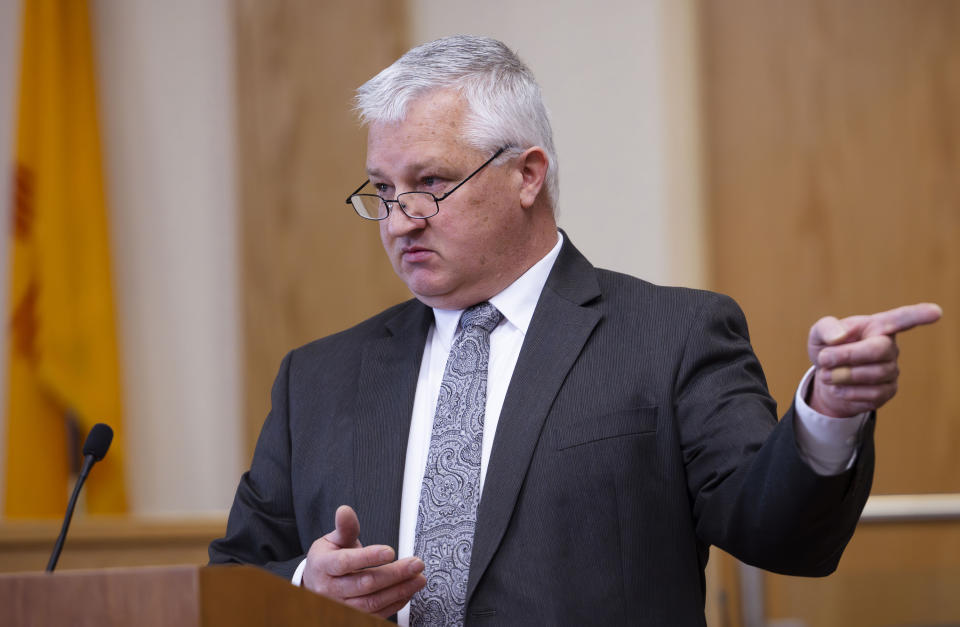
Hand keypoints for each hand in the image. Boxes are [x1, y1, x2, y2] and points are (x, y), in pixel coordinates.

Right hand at [302, 505, 425, 616]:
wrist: (315, 585)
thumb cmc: (327, 560)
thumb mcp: (332, 540)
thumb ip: (344, 527)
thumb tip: (345, 511)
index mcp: (324, 566)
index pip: (346, 562)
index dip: (368, 557)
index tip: (390, 551)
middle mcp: (330, 589)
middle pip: (365, 584)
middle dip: (394, 574)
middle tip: (416, 564)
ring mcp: (341, 606)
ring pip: (373, 603)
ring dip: (399, 590)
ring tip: (418, 578)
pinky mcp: (353, 617)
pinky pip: (376, 614)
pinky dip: (396, 603)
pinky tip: (408, 590)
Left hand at [807, 303, 941, 417]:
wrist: (826, 378)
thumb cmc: (827, 349)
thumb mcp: (819, 334)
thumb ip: (826, 328)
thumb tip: (840, 337)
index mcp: (877, 326)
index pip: (901, 319)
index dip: (918, 315)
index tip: (935, 312)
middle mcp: (889, 347)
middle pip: (879, 350)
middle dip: (847, 356)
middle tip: (824, 359)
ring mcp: (891, 370)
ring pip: (874, 374)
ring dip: (842, 375)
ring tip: (826, 374)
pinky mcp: (887, 391)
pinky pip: (871, 394)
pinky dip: (847, 391)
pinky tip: (837, 387)